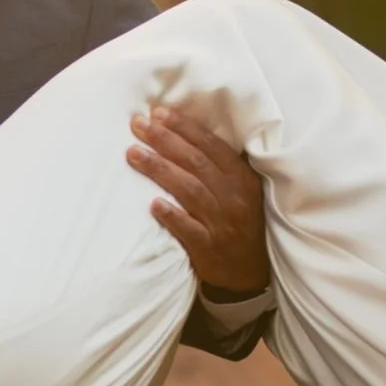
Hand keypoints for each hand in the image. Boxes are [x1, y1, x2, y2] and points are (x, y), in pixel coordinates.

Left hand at [127, 106, 270, 295]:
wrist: (252, 272)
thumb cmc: (240, 222)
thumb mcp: (242, 190)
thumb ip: (220, 166)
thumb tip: (182, 132)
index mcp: (242, 179)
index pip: (212, 146)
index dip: (185, 128)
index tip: (159, 113)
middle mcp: (234, 198)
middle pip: (196, 163)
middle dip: (165, 140)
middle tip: (138, 125)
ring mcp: (222, 224)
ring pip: (190, 191)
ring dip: (160, 170)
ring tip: (133, 154)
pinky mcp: (209, 249)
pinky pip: (190, 230)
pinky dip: (173, 216)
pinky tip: (153, 205)